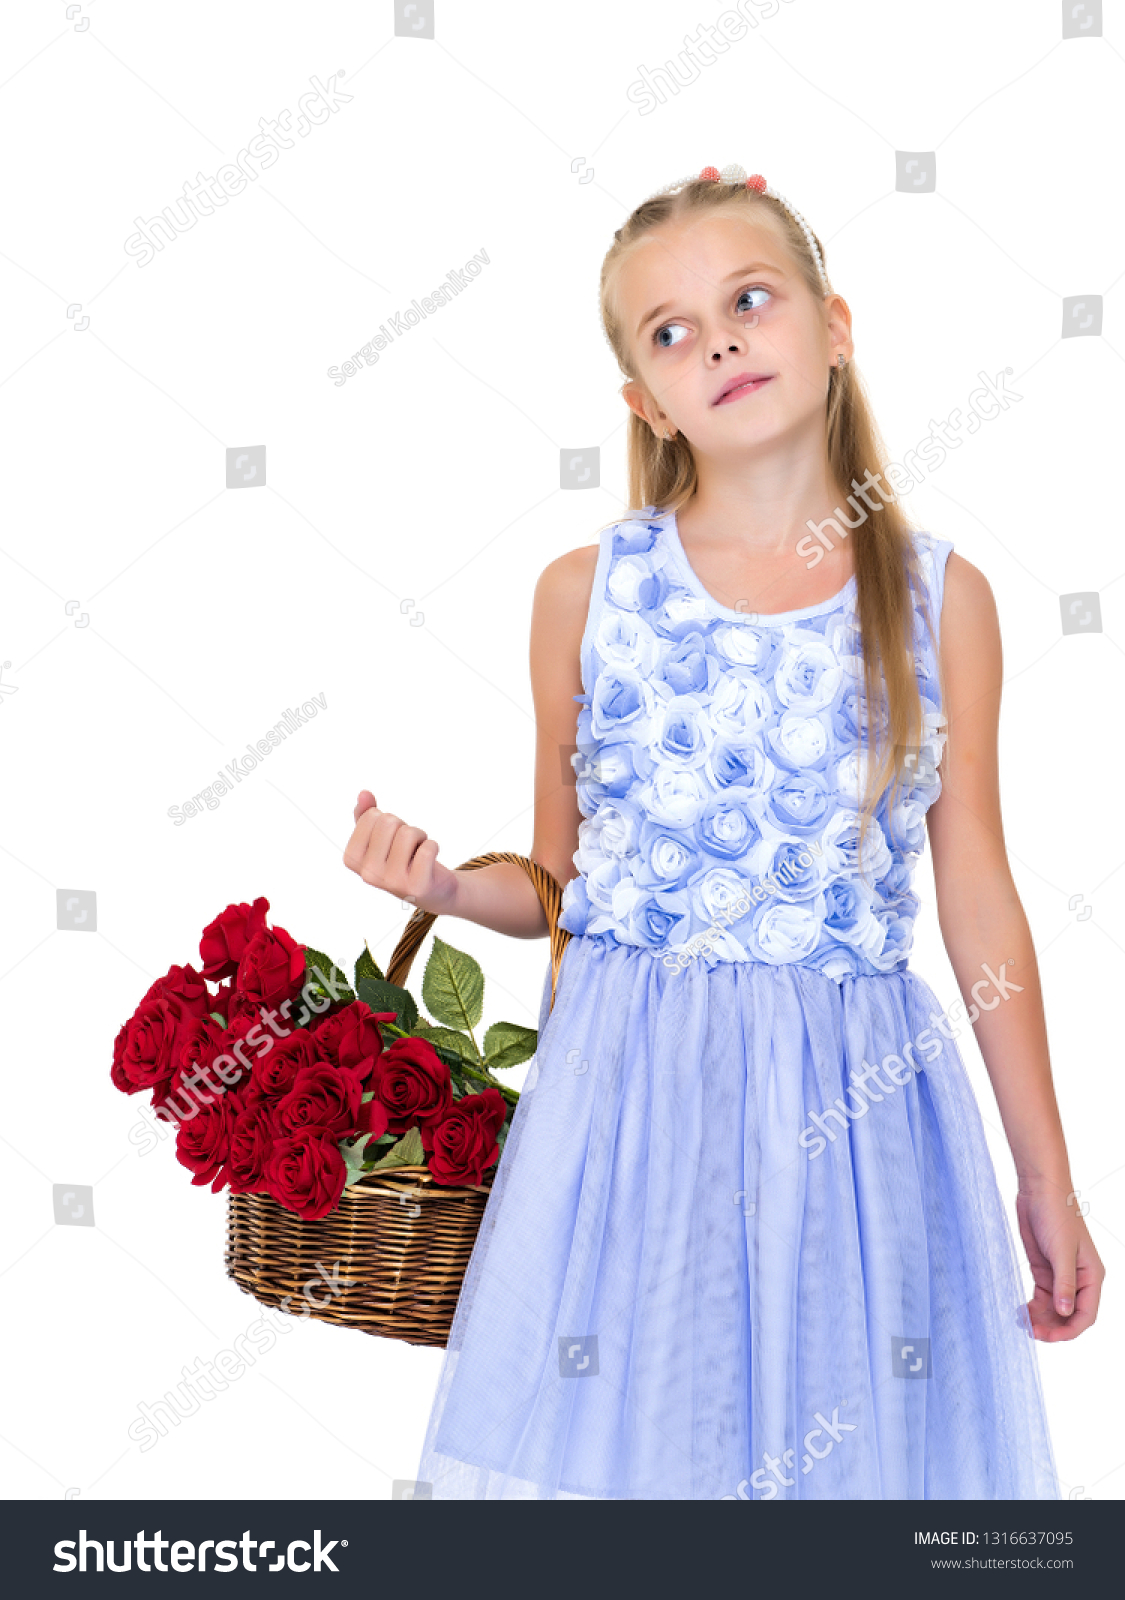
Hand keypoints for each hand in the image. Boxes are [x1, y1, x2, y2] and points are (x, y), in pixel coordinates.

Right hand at [343, 790, 458, 914]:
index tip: (391, 838)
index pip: (371, 816)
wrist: (432, 889)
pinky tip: (429, 861)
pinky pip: (428, 848)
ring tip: (418, 852)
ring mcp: (391, 881)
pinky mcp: (417, 886)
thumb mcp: (381, 837)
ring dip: (420, 836)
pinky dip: (433, 846)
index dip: (388, 821)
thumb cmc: (403, 858)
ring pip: (408, 833)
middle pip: (389, 822)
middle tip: (408, 846)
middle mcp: (368, 873)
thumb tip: (364, 794)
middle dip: (404, 827)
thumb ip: (366, 815)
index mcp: (352, 859)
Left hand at [1016, 1187, 1104, 1342]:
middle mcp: (1078, 1280)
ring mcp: (1060, 1276)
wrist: (1039, 1191)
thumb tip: (1066, 1313)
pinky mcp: (1044, 1271)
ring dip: (1040, 1319)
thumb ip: (1064, 1282)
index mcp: (1091, 1277)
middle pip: (1068, 1315)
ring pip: (1053, 1309)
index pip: (1086, 1314)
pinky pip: (1041, 1297)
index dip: (1069, 1330)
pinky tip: (1020, 1311)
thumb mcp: (1061, 1250)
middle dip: (1052, 1326)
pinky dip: (1032, 1307)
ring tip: (1022, 1322)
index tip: (1049, 1336)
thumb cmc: (1056, 1215)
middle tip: (1031, 1331)